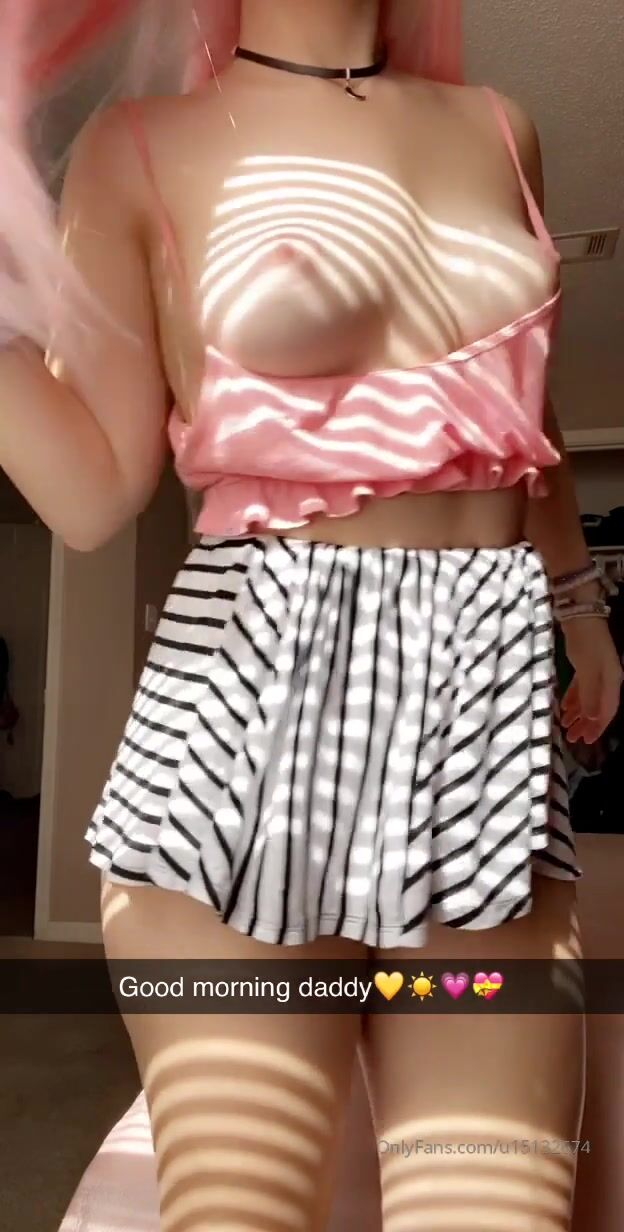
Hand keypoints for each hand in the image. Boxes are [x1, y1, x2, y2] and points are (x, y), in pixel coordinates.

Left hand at [560, 618, 622, 744]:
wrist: (580, 615)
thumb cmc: (586, 643)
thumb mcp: (588, 671)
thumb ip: (590, 696)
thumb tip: (595, 720)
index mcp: (611, 681)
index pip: (607, 711)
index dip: (598, 728)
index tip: (587, 742)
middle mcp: (607, 678)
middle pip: (598, 707)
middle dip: (586, 724)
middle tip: (572, 739)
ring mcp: (596, 671)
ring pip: (588, 698)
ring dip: (578, 714)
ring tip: (566, 727)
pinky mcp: (585, 664)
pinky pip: (581, 687)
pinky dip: (573, 698)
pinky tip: (564, 708)